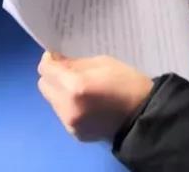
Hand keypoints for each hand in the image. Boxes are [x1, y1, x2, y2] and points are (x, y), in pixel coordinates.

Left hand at [37, 52, 153, 141]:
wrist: (144, 116)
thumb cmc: (127, 83)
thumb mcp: (101, 62)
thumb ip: (75, 63)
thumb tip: (58, 62)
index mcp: (74, 86)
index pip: (46, 70)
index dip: (50, 60)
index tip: (58, 56)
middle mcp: (67, 107)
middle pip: (44, 86)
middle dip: (53, 76)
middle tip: (68, 71)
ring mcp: (70, 123)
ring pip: (52, 101)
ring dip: (60, 91)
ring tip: (79, 88)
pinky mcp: (75, 134)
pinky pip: (63, 114)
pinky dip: (69, 105)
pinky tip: (85, 102)